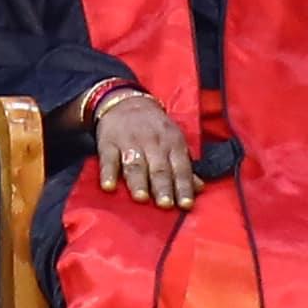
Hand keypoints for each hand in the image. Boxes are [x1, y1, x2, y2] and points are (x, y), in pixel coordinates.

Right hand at [86, 88, 199, 211]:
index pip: (181, 168)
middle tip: (165, 205)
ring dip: (138, 182)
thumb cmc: (155, 128)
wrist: (126, 101)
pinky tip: (108, 186)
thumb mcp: (174, 141)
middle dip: (163, 187)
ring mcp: (130, 142)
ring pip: (136, 165)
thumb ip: (185, 166)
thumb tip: (200, 188)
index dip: (184, 187)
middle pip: (159, 168)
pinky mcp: (109, 142)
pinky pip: (108, 159)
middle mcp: (153, 143)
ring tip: (141, 198)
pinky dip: (108, 173)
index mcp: (173, 143)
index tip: (186, 205)